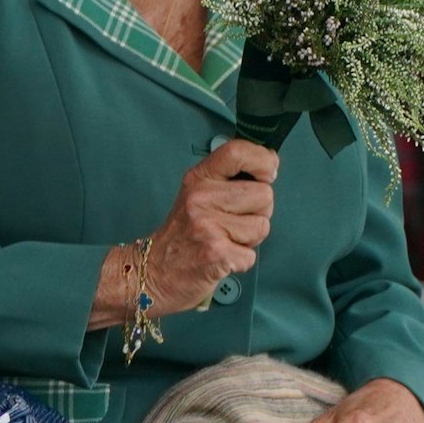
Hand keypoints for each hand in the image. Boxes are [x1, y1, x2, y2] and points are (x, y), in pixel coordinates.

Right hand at [143, 139, 275, 314]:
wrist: (155, 270)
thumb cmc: (182, 234)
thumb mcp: (196, 194)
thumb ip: (227, 179)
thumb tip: (268, 165)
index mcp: (198, 178)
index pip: (238, 152)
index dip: (263, 161)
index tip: (266, 174)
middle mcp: (201, 197)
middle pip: (264, 194)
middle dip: (259, 212)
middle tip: (233, 221)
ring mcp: (207, 225)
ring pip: (262, 225)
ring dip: (250, 239)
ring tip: (226, 239)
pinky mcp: (216, 253)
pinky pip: (252, 254)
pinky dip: (241, 261)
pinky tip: (222, 257)